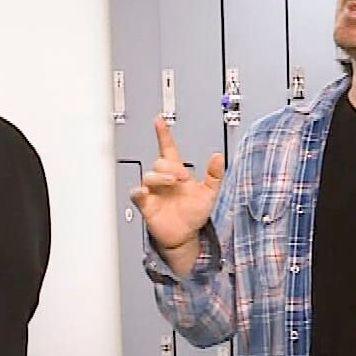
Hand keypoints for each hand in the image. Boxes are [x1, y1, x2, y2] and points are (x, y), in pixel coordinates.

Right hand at [131, 116, 224, 270]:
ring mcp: (154, 191)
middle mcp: (163, 179)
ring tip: (172, 182)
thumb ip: (214, 175)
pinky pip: (137, 194)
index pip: (168, 149)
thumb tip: (218, 156)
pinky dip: (139, 192)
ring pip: (149, 176)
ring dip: (160, 177)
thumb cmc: (194, 214)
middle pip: (159, 162)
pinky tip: (145, 192)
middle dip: (171, 166)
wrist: (185, 235)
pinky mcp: (146, 204)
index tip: (159, 120)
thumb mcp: (209, 193)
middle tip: (183, 176)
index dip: (163, 134)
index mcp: (176, 172)